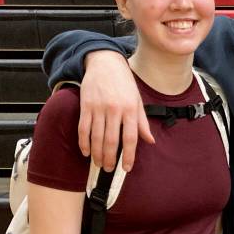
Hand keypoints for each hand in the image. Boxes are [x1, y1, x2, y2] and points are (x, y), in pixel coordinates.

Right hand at [78, 50, 153, 171]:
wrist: (105, 63)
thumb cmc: (124, 83)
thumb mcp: (137, 100)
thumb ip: (142, 122)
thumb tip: (150, 141)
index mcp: (131, 109)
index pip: (131, 138)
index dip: (129, 156)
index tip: (127, 168)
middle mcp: (115, 110)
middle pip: (112, 141)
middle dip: (110, 158)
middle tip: (110, 169)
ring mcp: (99, 108)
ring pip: (97, 137)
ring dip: (98, 154)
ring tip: (99, 164)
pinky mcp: (86, 106)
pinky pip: (84, 128)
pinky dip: (84, 143)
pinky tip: (86, 152)